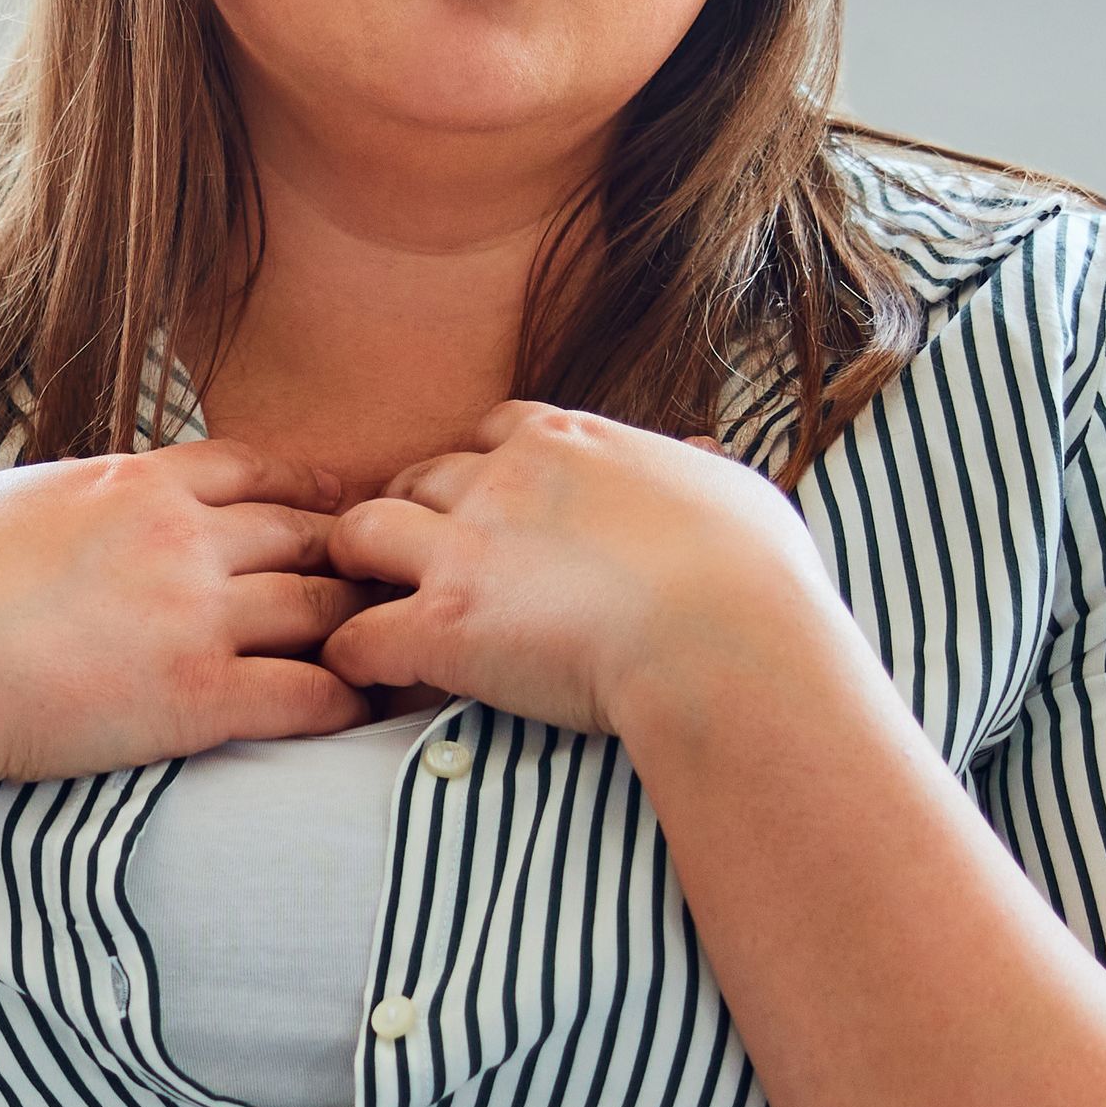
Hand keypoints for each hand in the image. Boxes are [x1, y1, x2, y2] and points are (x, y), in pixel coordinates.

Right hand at [0, 440, 371, 786]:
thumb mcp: (1, 505)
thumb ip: (67, 502)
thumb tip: (66, 509)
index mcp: (133, 482)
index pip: (256, 469)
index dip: (312, 489)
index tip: (343, 504)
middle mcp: (181, 538)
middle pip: (311, 535)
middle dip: (357, 561)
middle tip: (399, 584)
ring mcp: (195, 615)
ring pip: (326, 610)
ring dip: (368, 630)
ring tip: (407, 647)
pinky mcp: (197, 696)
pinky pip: (308, 695)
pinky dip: (351, 701)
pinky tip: (370, 710)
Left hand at [318, 404, 849, 739]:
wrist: (727, 638)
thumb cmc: (753, 574)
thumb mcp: (737, 492)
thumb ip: (702, 469)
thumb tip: (708, 455)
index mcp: (570, 442)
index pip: (495, 430)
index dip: (484, 469)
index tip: (491, 506)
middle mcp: (503, 481)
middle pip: (418, 477)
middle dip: (409, 514)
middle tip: (411, 560)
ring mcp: (464, 551)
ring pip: (360, 533)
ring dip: (357, 567)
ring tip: (364, 604)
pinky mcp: (442, 627)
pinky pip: (358, 634)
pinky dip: (352, 655)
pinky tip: (366, 676)